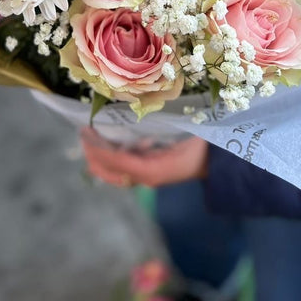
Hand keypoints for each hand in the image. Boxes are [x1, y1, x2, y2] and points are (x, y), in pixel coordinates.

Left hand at [80, 127, 208, 187]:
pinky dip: (114, 155)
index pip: (116, 161)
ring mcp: (148, 177)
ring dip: (101, 155)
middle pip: (108, 173)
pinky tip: (119, 140)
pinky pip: (125, 167)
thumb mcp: (179, 136)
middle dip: (92, 155)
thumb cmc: (200, 146)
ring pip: (114, 172)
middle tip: (84, 133)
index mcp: (151, 170)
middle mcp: (146, 177)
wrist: (216, 163)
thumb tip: (128, 122)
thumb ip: (156, 132)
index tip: (84, 131)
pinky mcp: (150, 172)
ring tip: (93, 135)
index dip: (97, 147)